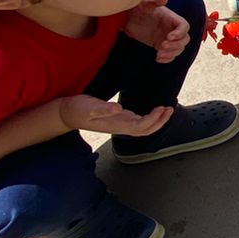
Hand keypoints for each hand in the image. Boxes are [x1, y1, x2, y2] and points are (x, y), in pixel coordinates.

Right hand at [59, 95, 173, 136]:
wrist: (68, 113)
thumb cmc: (78, 110)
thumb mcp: (89, 108)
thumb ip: (104, 109)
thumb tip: (118, 108)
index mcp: (117, 125)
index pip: (141, 126)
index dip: (153, 120)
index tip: (161, 109)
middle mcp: (121, 126)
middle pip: (146, 130)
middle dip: (160, 122)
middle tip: (170, 109)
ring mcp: (120, 123)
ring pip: (143, 127)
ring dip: (157, 120)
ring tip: (166, 109)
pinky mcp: (118, 118)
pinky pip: (138, 121)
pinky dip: (149, 117)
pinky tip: (153, 111)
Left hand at [123, 0, 189, 62]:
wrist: (126, 18)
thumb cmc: (136, 8)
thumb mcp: (143, 3)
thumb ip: (153, 0)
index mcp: (171, 18)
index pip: (184, 26)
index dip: (180, 33)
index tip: (169, 36)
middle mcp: (171, 28)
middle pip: (185, 39)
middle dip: (176, 45)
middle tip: (162, 46)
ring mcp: (166, 38)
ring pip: (179, 49)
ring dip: (172, 53)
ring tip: (159, 54)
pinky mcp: (159, 45)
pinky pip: (170, 55)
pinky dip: (167, 59)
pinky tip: (157, 58)